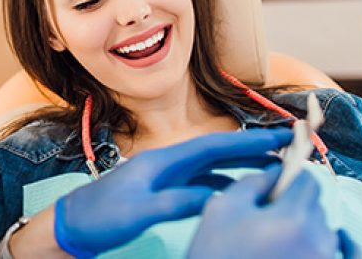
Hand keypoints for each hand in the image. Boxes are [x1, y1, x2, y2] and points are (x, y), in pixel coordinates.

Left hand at [53, 128, 292, 257]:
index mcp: (162, 160)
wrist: (71, 225)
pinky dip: (225, 182)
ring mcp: (165, 176)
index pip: (214, 145)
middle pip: (218, 150)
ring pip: (212, 166)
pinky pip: (203, 181)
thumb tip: (216, 197)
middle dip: (253, 147)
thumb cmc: (98, 217)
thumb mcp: (138, 211)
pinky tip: (238, 190)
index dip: (250, 140)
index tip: (281, 137)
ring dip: (241, 165)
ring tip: (273, 168)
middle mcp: (166, 162)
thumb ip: (175, 202)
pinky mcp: (162, 190)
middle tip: (289, 148)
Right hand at [188, 165, 357, 258]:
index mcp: (292, 219)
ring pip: (325, 229)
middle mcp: (317, 241)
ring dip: (306, 227)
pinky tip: (327, 242)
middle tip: (268, 217)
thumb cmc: (215, 255)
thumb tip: (276, 170)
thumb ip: (252, 181)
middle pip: (316, 204)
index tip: (277, 185)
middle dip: (295, 204)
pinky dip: (338, 245)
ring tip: (276, 241)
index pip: (309, 180)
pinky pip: (348, 253)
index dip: (291, 177)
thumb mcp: (221, 209)